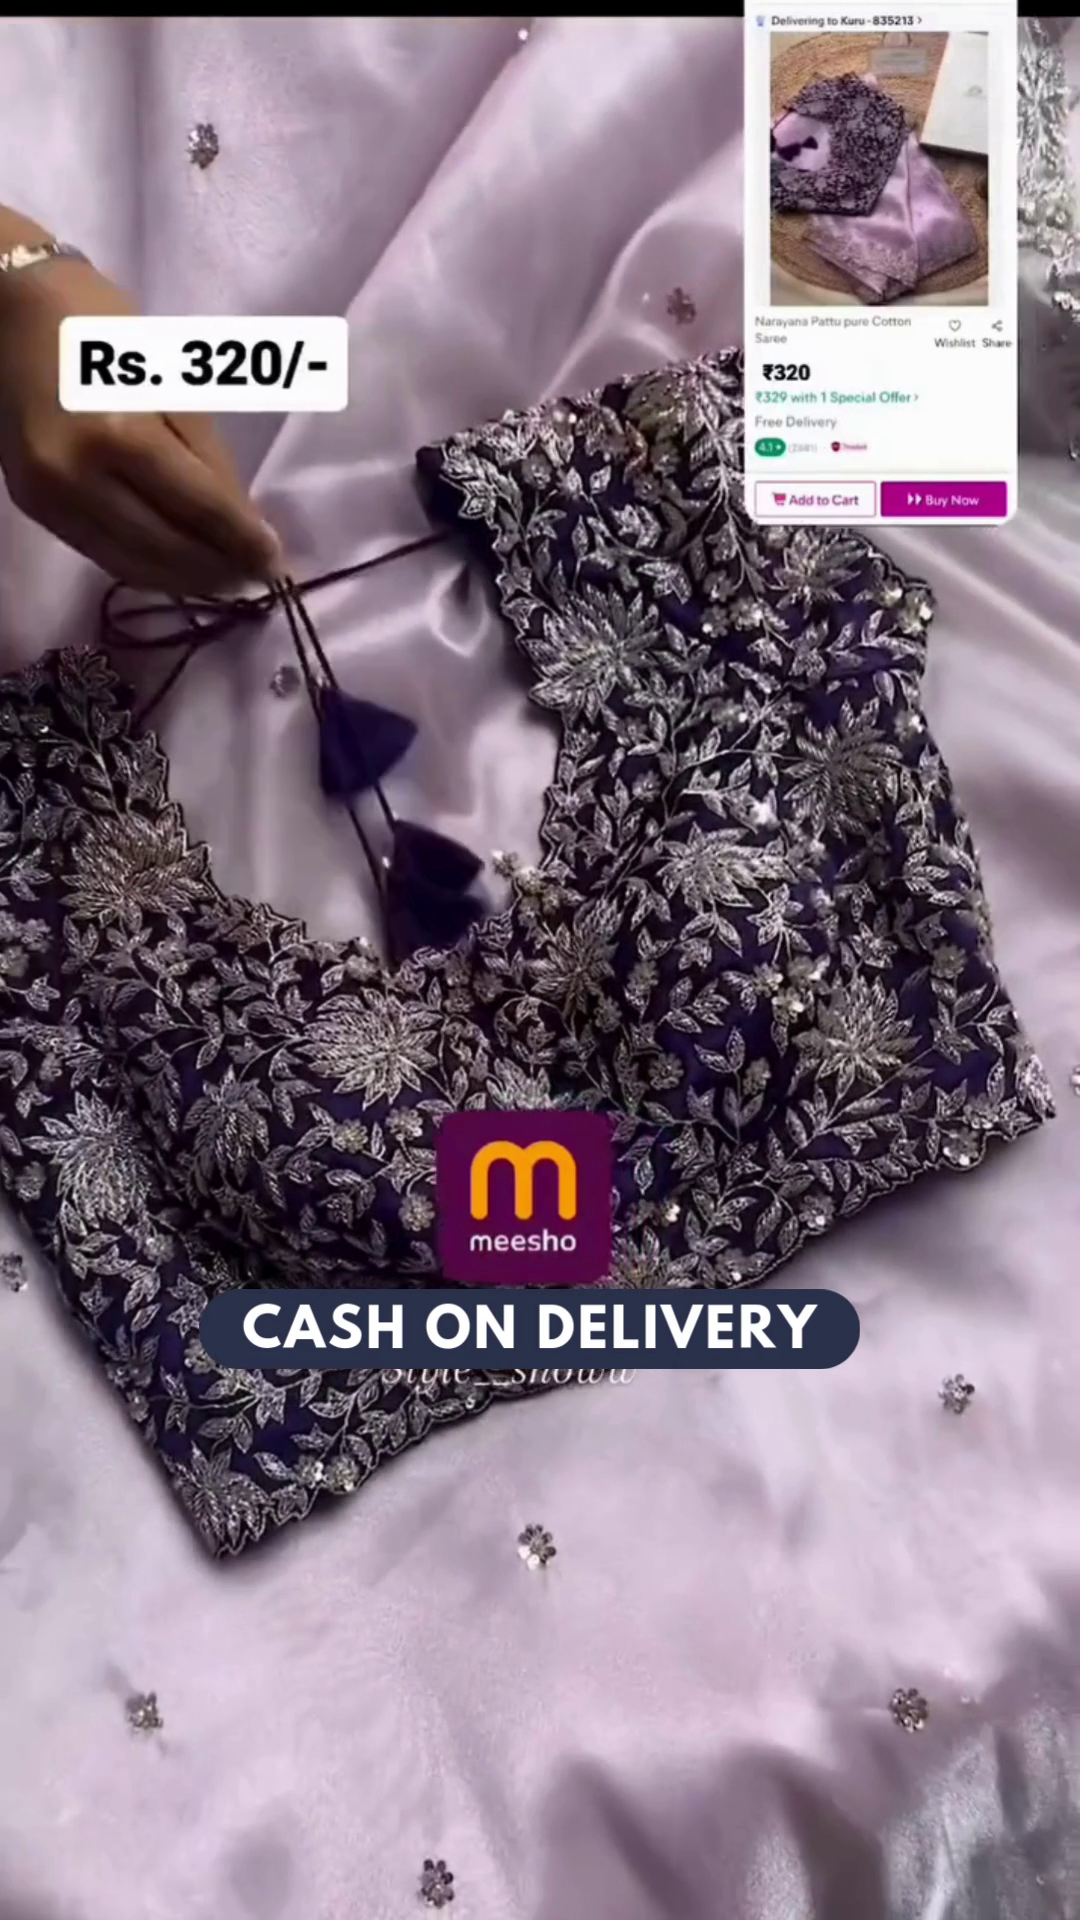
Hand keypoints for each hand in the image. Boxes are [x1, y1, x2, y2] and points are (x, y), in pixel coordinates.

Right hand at [0, 255, 281, 595]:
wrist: (9, 313)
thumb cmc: (101, 329)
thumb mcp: (170, 381)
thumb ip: (207, 456)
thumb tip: (243, 522)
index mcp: (119, 432)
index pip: (196, 506)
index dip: (241, 540)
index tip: (275, 562)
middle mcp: (77, 476)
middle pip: (164, 546)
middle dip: (216, 568)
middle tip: (254, 577)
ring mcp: (49, 498)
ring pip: (131, 563)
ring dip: (184, 580)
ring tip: (223, 580)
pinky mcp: (33, 507)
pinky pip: (100, 554)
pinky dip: (145, 567)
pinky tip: (176, 568)